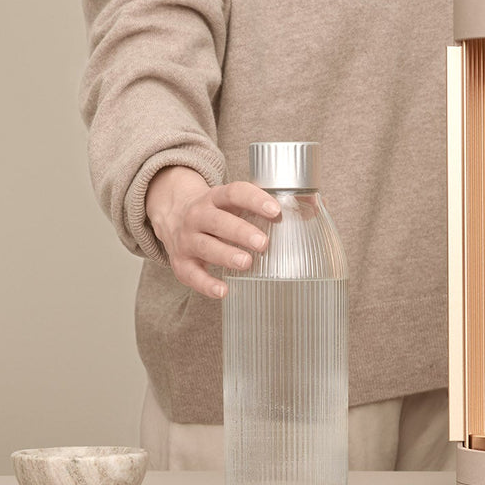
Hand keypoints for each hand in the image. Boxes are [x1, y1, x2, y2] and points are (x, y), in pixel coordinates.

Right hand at [145, 166, 279, 297]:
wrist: (172, 216)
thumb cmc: (216, 212)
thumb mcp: (233, 203)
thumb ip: (265, 206)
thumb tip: (312, 211)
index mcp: (215, 198)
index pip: (234, 193)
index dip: (255, 199)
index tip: (275, 210)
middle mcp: (198, 216)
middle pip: (218, 221)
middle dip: (240, 231)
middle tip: (263, 242)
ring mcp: (187, 239)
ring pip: (204, 246)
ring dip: (225, 254)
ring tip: (246, 262)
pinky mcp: (181, 262)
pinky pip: (191, 274)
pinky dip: (205, 284)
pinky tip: (223, 291)